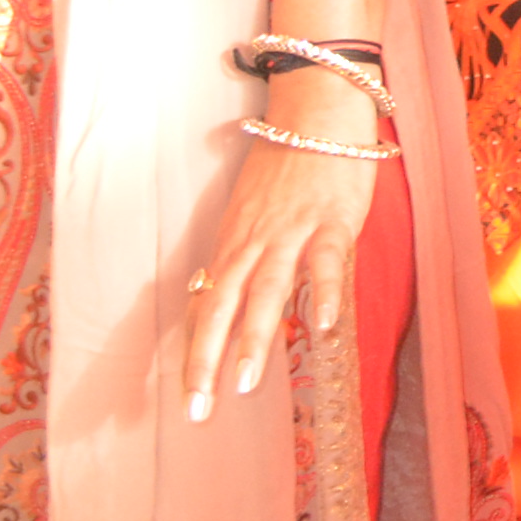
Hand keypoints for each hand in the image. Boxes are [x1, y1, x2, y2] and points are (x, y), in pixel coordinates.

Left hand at [181, 74, 385, 420]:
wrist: (318, 108)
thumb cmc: (290, 162)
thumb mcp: (254, 212)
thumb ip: (246, 255)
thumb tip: (228, 297)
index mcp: (233, 242)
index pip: (204, 306)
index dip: (195, 354)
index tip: (187, 398)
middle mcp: (253, 242)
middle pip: (222, 307)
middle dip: (207, 361)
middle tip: (198, 411)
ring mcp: (291, 232)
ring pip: (265, 291)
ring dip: (253, 338)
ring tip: (245, 385)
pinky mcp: (332, 220)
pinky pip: (326, 262)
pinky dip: (322, 293)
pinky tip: (323, 327)